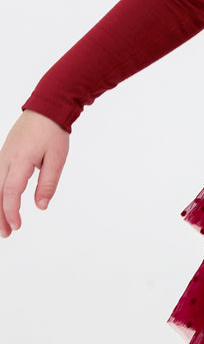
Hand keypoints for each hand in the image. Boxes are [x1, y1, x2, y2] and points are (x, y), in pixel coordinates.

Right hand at [0, 111, 68, 237]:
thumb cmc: (53, 132)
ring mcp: (2, 157)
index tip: (16, 227)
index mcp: (19, 161)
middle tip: (5, 234)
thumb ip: (48, 183)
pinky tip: (0, 205)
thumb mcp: (57, 158)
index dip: (11, 212)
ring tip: (2, 225)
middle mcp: (5, 160)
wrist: (46, 108)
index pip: (10, 193)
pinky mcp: (4, 155)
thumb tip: (40, 206)